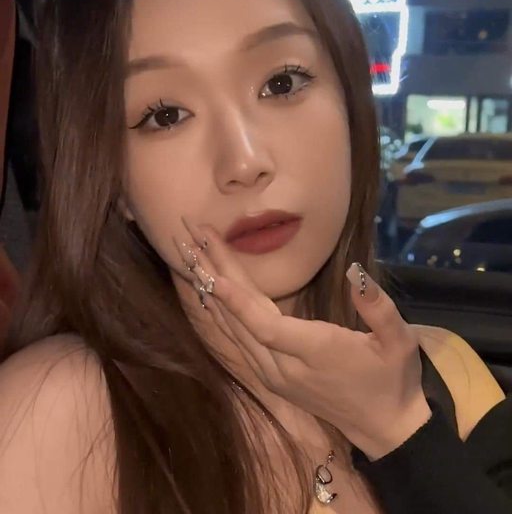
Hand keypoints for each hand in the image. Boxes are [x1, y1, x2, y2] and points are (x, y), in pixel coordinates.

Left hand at [175, 217, 431, 459]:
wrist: (385, 429)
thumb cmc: (394, 380)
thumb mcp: (400, 342)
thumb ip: (377, 307)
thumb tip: (355, 270)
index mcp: (315, 353)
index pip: (264, 325)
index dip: (236, 299)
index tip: (211, 266)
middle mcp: (283, 367)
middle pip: (240, 319)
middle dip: (214, 274)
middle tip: (191, 234)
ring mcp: (273, 375)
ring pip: (233, 329)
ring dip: (211, 289)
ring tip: (191, 253)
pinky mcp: (271, 377)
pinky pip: (238, 339)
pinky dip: (221, 310)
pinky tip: (209, 289)